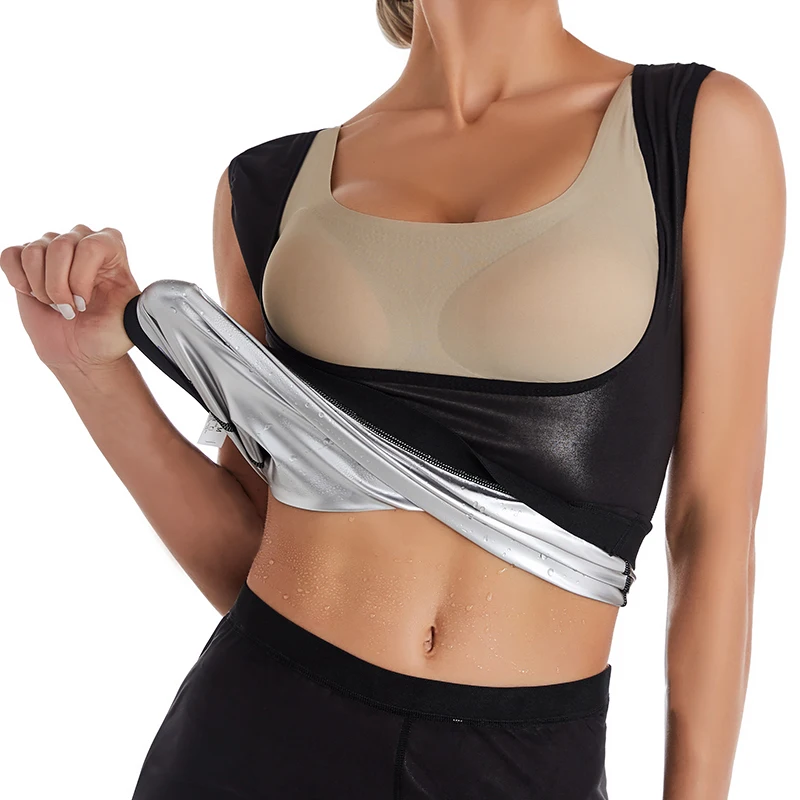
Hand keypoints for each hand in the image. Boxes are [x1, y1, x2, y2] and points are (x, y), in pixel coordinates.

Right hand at [1, 224, 140, 371]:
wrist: (81, 351)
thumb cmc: (107, 335)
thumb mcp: (133, 319)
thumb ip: (144, 303)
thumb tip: (156, 298)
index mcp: (112, 247)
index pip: (92, 246)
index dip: (82, 279)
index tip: (85, 303)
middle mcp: (82, 239)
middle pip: (60, 245)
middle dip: (60, 286)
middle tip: (70, 309)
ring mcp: (53, 246)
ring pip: (34, 252)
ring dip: (41, 287)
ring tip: (55, 304)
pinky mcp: (26, 259)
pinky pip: (11, 255)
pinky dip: (20, 280)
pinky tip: (34, 294)